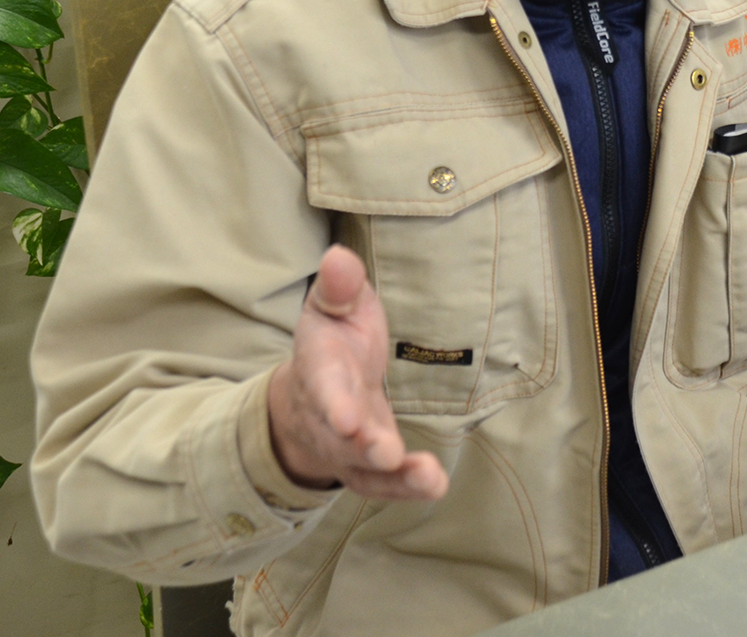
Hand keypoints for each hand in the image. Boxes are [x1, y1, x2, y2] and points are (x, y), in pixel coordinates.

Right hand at [266, 246, 448, 499]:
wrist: (311, 393)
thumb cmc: (333, 341)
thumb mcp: (332, 305)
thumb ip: (339, 287)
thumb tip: (338, 256)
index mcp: (319, 369)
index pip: (324, 387)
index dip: (335, 404)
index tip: (348, 418)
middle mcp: (329, 415)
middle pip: (342, 438)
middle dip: (362, 446)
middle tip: (386, 452)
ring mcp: (347, 448)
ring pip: (364, 469)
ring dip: (394, 476)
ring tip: (429, 478)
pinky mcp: (368, 468)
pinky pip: (385, 485)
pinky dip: (407, 489)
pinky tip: (434, 486)